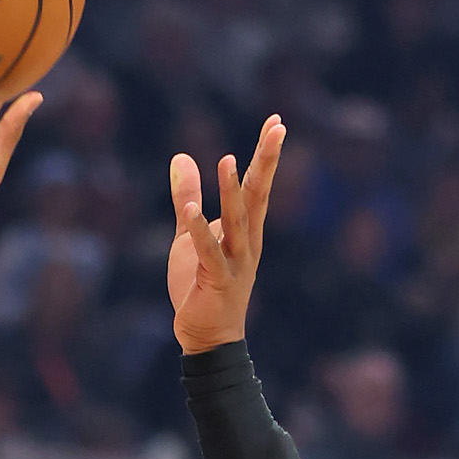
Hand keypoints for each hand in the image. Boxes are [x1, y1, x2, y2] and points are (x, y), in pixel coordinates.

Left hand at [167, 114, 284, 353]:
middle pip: (258, 196)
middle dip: (266, 162)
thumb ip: (187, 196)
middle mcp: (247, 241)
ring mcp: (235, 262)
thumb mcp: (189, 233)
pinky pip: (209, 253)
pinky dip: (200, 231)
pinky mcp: (217, 281)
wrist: (206, 335)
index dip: (266, 155)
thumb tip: (181, 157)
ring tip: (228, 160)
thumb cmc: (201, 284)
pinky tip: (193, 210)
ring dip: (232, 192)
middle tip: (277, 128)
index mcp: (245, 229)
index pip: (258, 185)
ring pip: (236, 222)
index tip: (276, 122)